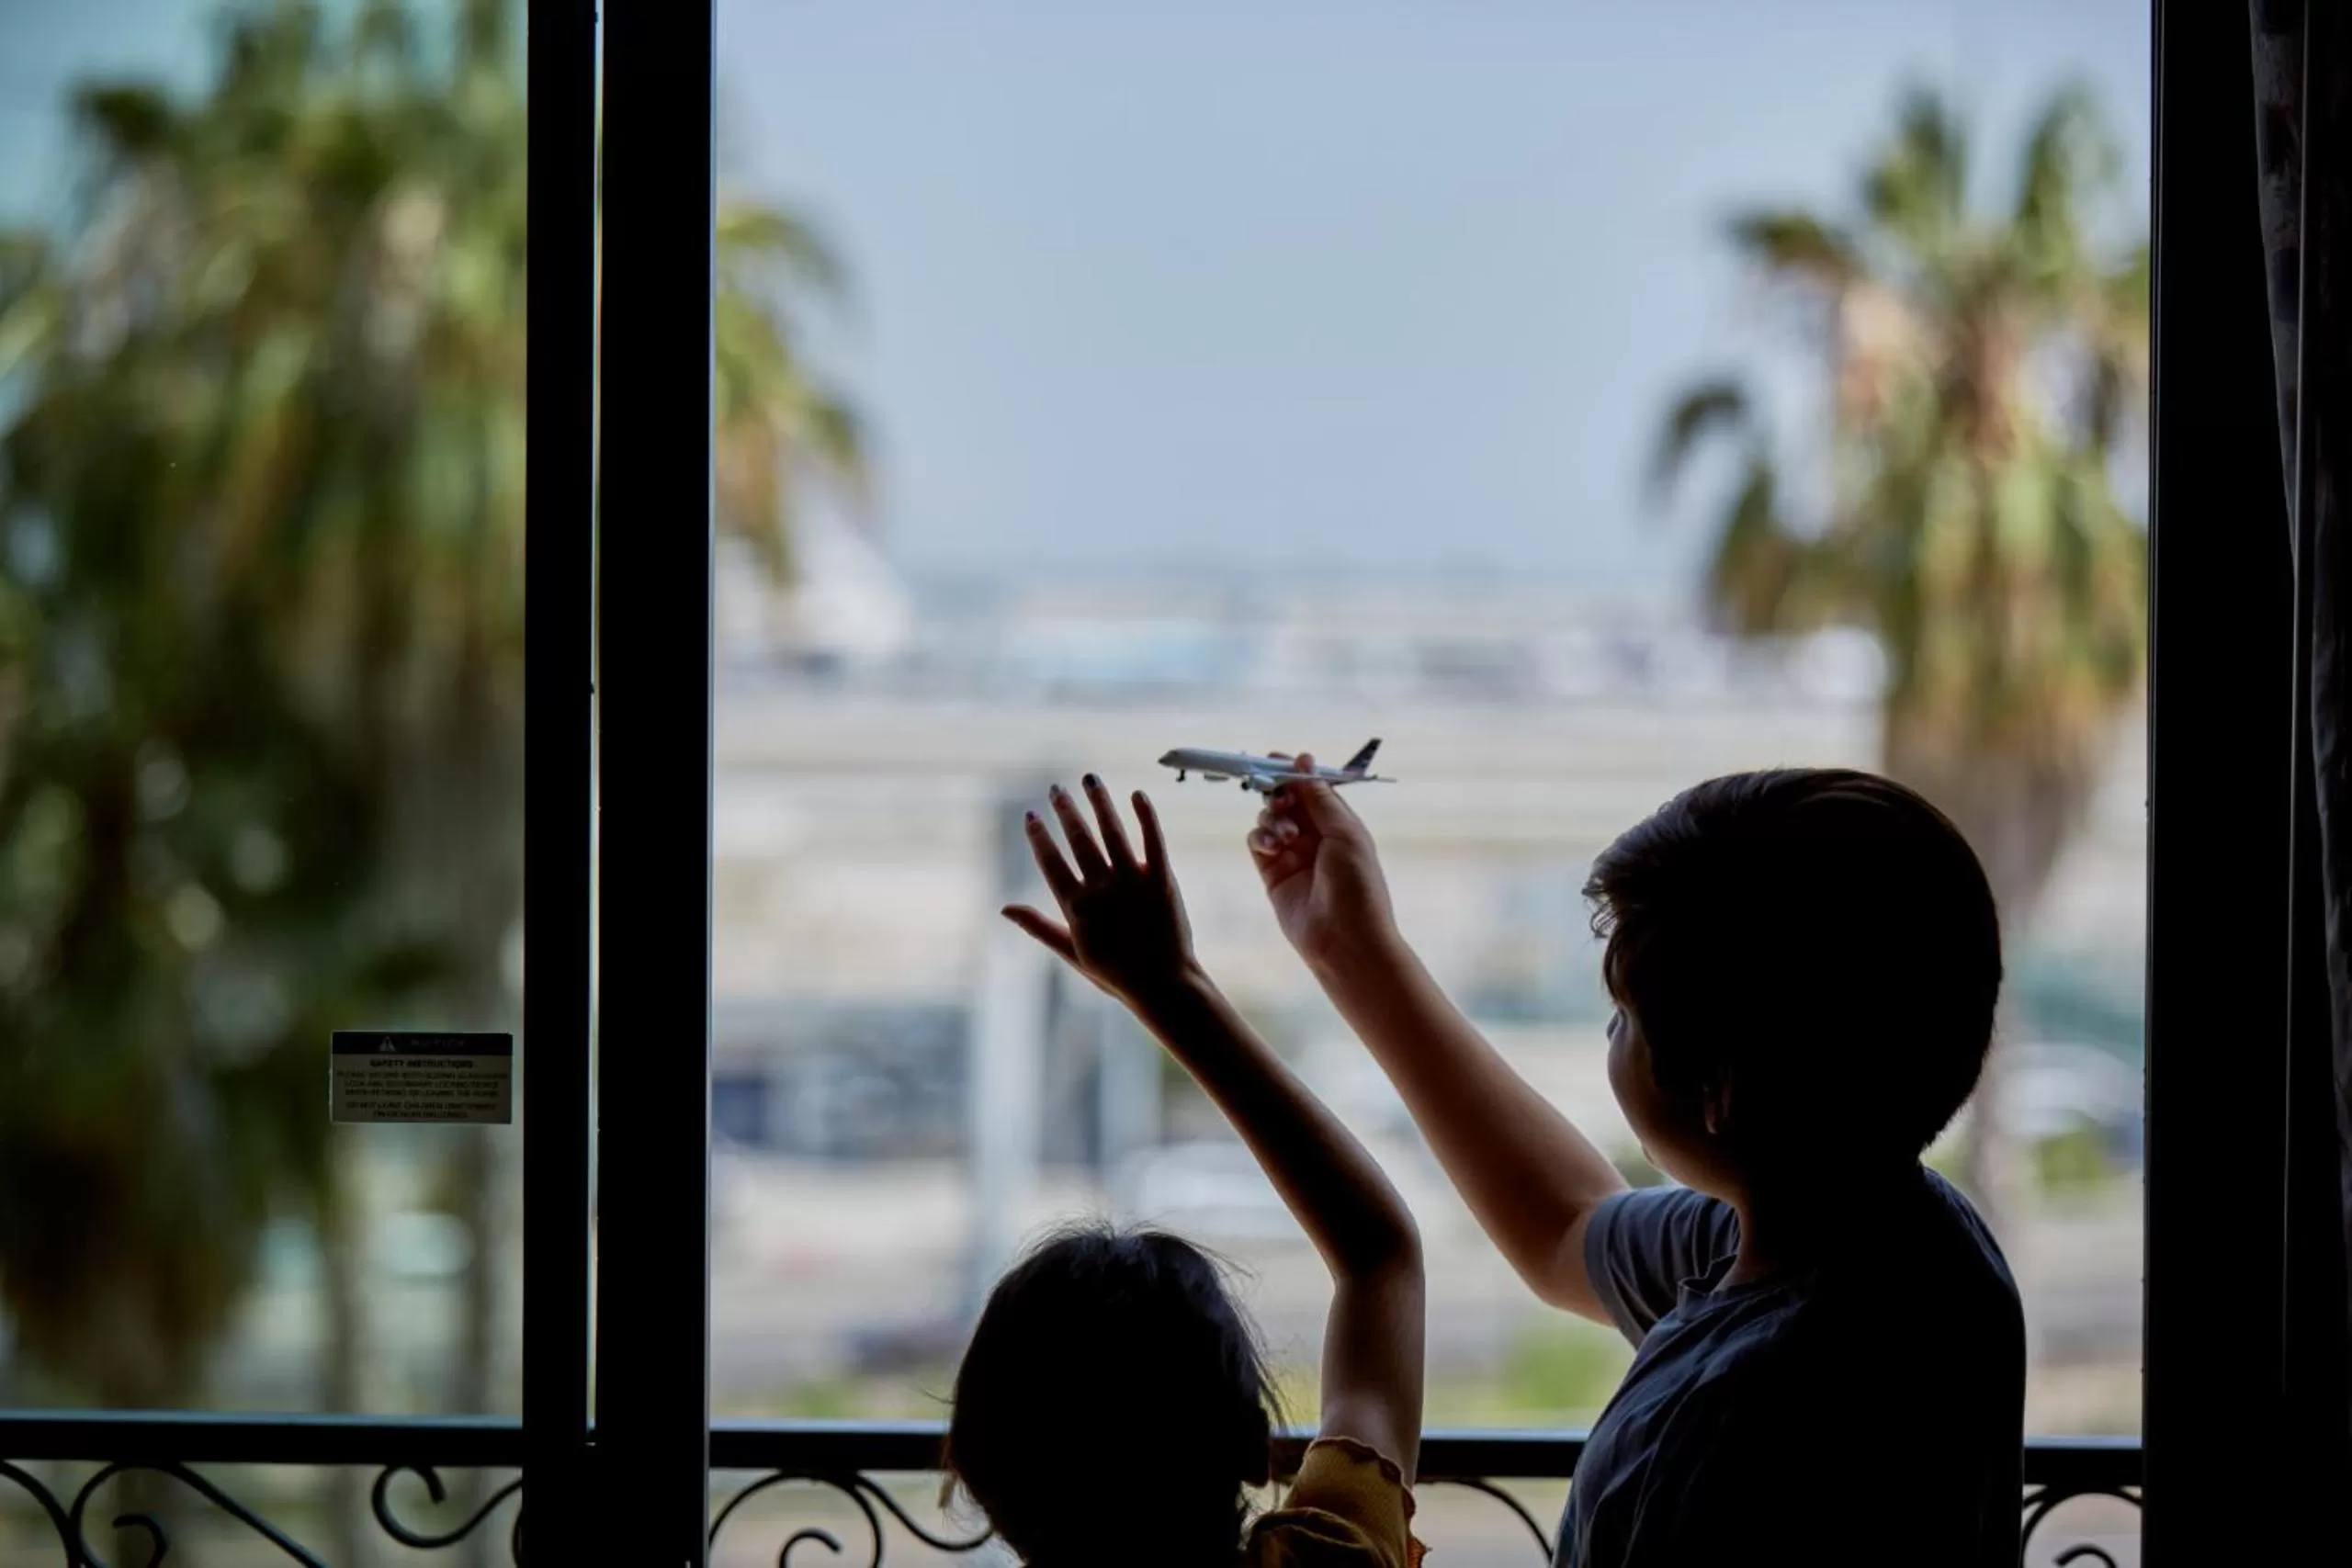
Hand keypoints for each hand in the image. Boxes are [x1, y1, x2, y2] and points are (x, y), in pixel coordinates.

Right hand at [1003, 776, 1197, 1004]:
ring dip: (1099, 802)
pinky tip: (1136, 794)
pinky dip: (1145, 815)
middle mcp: (1102, 888)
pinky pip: (1153, 840)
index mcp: (1077, 907)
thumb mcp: (1072, 953)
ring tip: (1089, 779)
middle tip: (1056, 788)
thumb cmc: (1116, 975)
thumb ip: (1038, 927)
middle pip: (1079, 840)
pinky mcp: (1161, 879)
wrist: (1164, 986)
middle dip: (1065, 810)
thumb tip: (1003, 908)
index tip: (1031, 815)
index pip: (1051, 862)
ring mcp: (1133, 882)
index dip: (1039, 836)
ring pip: (1112, 831)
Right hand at [1250, 751, 1398, 973]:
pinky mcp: (1273, 874)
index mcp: (1340, 823)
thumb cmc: (1357, 886)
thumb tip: (1304, 760)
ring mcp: (1293, 855)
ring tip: (1287, 836)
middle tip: (1277, 796)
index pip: (1313, 788)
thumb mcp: (1344, 832)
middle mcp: (1316, 836)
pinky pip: (1257, 842)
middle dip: (1278, 792)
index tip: (1275, 758)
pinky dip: (1260, 837)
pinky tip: (1272, 846)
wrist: (1345, 940)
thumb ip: (1319, 797)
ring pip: (1269, 818)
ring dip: (1272, 818)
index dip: (1295, 772)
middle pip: (1287, 799)